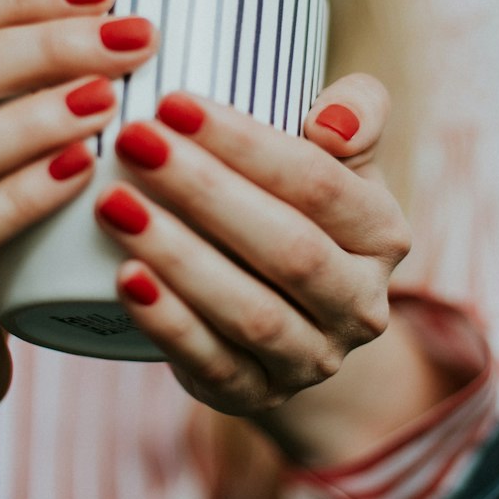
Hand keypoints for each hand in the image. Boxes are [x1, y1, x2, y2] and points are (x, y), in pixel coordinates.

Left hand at [96, 75, 408, 416]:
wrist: (287, 308)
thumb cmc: (298, 202)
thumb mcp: (337, 153)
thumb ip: (354, 111)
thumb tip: (331, 121)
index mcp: (383, 233)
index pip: (319, 183)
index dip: (245, 143)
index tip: (172, 102)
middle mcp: (361, 305)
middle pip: (287, 247)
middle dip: (204, 190)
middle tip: (133, 141)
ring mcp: (312, 360)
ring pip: (250, 312)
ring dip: (179, 256)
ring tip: (115, 204)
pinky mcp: (256, 396)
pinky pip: (213, 364)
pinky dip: (168, 322)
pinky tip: (124, 277)